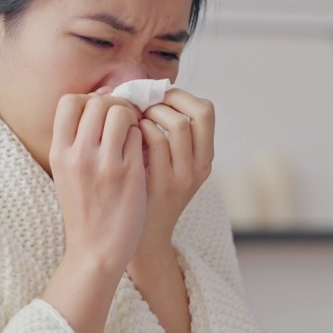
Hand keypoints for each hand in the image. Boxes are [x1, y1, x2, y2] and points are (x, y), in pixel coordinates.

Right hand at [49, 92, 146, 271]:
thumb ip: (75, 140)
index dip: (88, 100)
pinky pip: (139, 135)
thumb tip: (96, 102)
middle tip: (122, 121)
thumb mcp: (65, 172)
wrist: (96, 250)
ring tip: (132, 134)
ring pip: (122, 113)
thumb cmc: (83, 210)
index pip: (69, 101)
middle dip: (114, 105)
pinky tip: (139, 152)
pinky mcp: (130, 173)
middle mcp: (79, 155)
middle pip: (98, 102)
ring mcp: (105, 163)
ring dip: (131, 118)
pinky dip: (142, 137)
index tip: (99, 114)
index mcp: (59, 153)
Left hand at [135, 88, 214, 252]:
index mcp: (204, 159)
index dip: (181, 97)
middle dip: (167, 102)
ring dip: (151, 113)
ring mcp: (181, 176)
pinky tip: (125, 137)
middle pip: (196, 113)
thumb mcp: (169, 166)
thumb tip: (149, 94)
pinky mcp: (160, 183)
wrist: (141, 239)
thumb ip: (167, 137)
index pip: (206, 111)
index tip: (158, 98)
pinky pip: (153, 141)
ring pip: (176, 123)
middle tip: (145, 106)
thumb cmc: (148, 194)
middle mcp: (199, 167)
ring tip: (135, 120)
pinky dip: (138, 130)